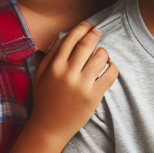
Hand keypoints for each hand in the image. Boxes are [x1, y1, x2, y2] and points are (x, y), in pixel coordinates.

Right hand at [30, 21, 118, 140]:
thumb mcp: (40, 75)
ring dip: (103, 53)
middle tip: (98, 32)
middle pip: (87, 44)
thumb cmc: (45, 99)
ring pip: (100, 57)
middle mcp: (68, 73)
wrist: (50, 126)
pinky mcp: (94, 96)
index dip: (81, 28)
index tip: (87, 26)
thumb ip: (50, 55)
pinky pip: (110, 74)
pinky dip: (112, 67)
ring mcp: (82, 85)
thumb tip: (64, 36)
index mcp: (54, 66)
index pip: (71, 39)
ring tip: (101, 56)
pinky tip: (108, 67)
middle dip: (95, 34)